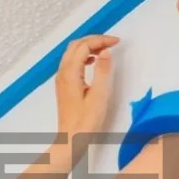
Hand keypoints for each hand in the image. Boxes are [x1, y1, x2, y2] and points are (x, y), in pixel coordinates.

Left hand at [53, 34, 118, 165]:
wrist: (71, 138)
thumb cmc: (86, 121)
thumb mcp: (99, 95)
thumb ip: (103, 71)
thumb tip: (106, 51)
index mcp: (70, 73)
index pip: (84, 46)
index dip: (101, 40)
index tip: (117, 42)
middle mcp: (62, 73)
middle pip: (75, 46)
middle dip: (94, 40)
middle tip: (112, 43)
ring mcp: (61, 79)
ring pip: (72, 53)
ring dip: (88, 47)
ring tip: (105, 50)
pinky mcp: (64, 85)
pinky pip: (71, 62)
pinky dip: (83, 56)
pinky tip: (93, 62)